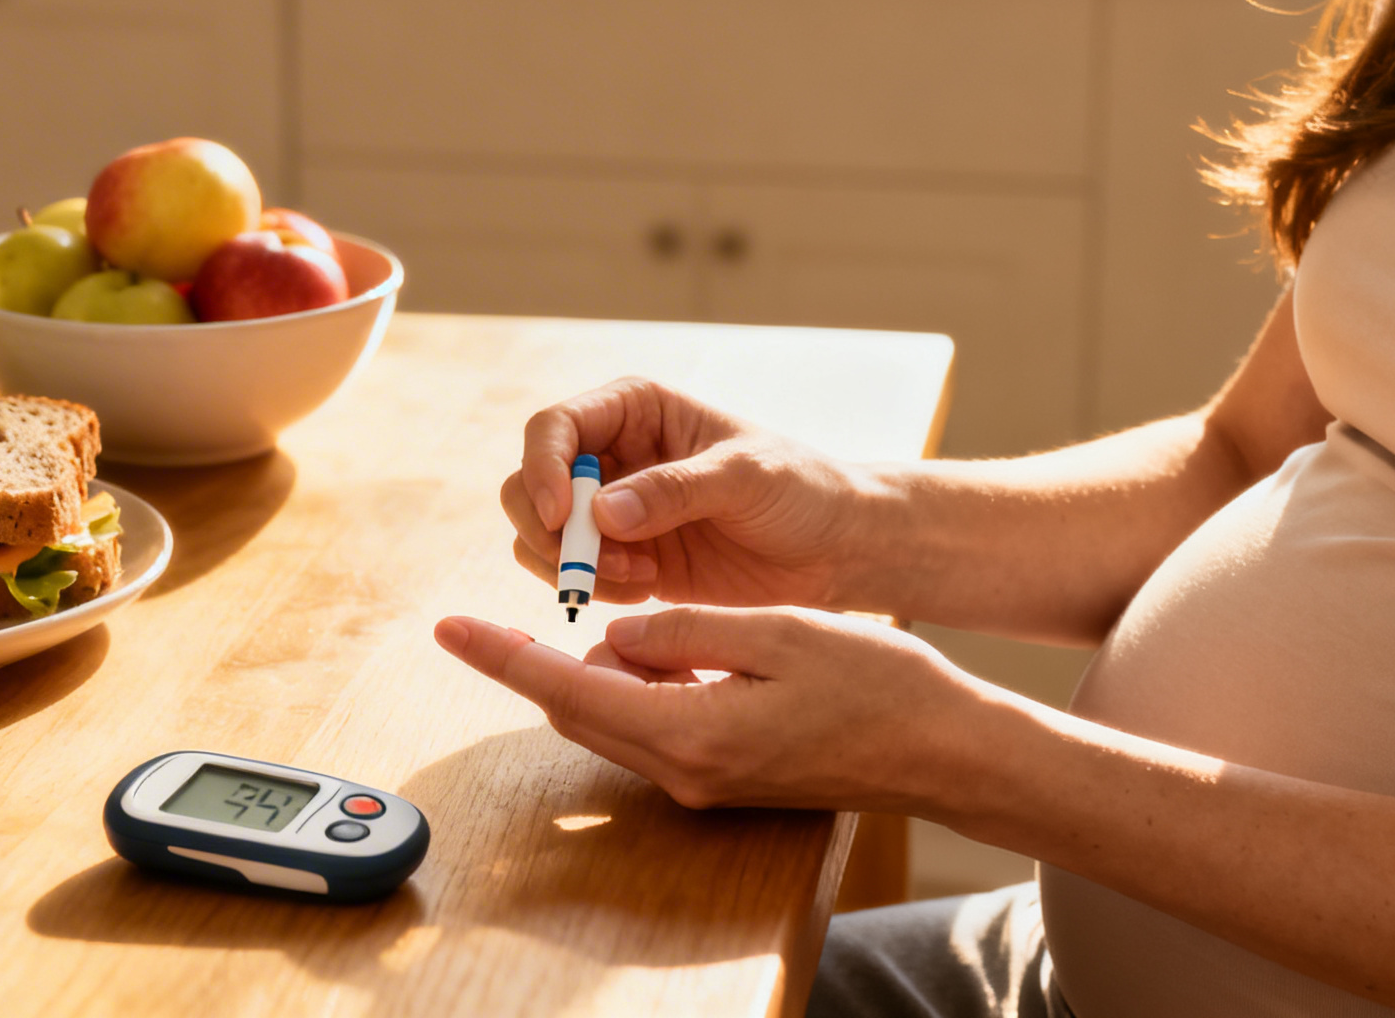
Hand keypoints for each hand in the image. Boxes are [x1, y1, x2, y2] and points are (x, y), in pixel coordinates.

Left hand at [433, 607, 984, 813]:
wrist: (947, 752)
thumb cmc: (878, 685)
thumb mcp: (775, 631)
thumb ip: (684, 631)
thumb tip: (616, 633)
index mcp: (688, 734)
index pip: (565, 689)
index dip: (498, 655)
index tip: (447, 627)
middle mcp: (684, 771)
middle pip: (579, 708)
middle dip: (542, 661)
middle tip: (513, 611)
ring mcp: (704, 783)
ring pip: (616, 716)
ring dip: (606, 670)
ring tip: (642, 621)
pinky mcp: (725, 779)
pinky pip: (655, 726)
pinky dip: (643, 685)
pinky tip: (675, 652)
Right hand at [504, 377, 885, 610]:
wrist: (836, 549)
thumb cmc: (802, 489)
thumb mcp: (747, 476)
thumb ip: (675, 489)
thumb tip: (602, 510)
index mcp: (635, 410)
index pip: (554, 427)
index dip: (543, 468)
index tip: (562, 517)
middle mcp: (612, 456)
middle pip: (529, 484)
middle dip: (546, 528)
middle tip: (589, 566)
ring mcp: (612, 511)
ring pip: (539, 535)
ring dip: (570, 564)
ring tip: (637, 576)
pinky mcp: (622, 560)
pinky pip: (572, 575)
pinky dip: (593, 588)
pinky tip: (646, 587)